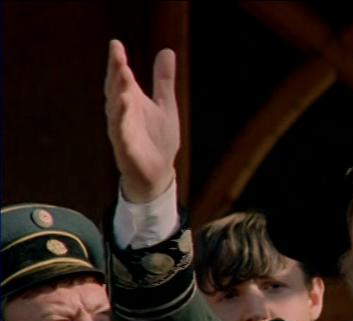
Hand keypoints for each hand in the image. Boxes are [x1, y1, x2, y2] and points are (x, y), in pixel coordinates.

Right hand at [104, 39, 179, 202]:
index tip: (115, 44)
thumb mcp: (165, 105)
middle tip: (119, 60)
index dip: (117, 62)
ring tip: (122, 79)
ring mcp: (123, 133)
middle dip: (116, 76)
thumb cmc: (158, 138)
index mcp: (131, 101)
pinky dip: (122, 125)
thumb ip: (163, 80)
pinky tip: (123, 111)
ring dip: (118, 96)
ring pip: (116, 113)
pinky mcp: (127, 151)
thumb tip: (167, 51)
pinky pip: (122, 137)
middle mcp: (123, 114)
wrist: (158, 174)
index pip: (122, 78)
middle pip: (115, 92)